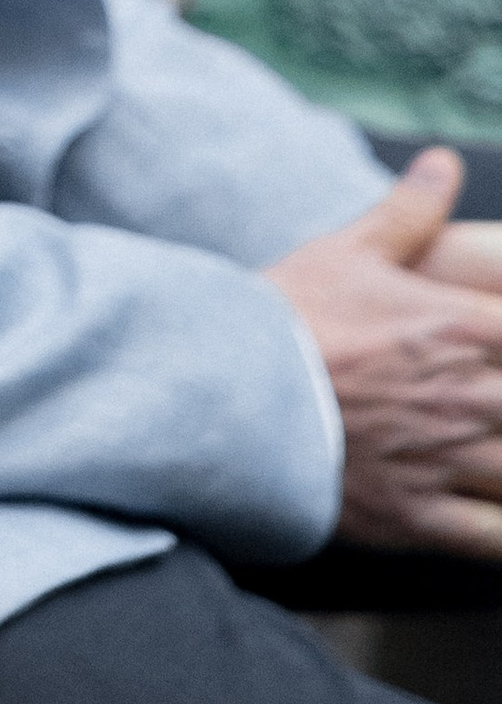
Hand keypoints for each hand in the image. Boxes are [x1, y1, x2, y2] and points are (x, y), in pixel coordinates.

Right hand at [268, 150, 501, 557]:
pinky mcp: (417, 516)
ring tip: (499, 458)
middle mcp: (473, 399)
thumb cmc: (292, 315)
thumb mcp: (351, 249)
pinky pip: (494, 541)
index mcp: (467, 330)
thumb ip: (410, 210)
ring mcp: (448, 462)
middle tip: (496, 402)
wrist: (229, 388)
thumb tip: (444, 162)